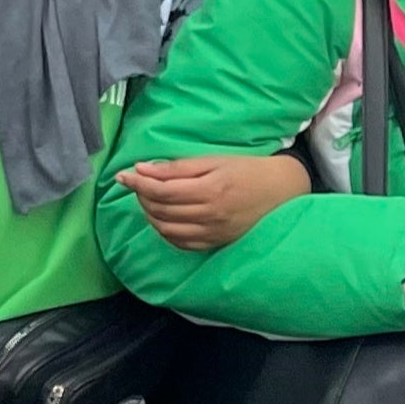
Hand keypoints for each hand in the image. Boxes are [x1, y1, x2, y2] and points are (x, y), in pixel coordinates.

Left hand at [118, 153, 310, 253]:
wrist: (282, 190)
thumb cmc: (247, 169)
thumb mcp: (213, 161)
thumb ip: (177, 168)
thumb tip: (142, 169)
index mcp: (210, 190)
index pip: (161, 192)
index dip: (137, 184)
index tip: (122, 176)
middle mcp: (211, 215)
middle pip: (161, 211)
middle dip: (141, 197)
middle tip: (137, 184)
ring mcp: (214, 232)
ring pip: (167, 230)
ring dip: (150, 215)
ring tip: (148, 199)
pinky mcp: (217, 242)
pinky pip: (182, 243)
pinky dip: (165, 232)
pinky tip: (163, 218)